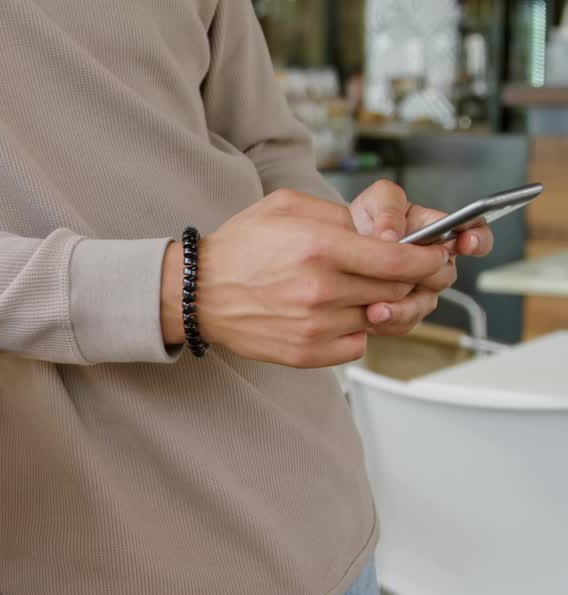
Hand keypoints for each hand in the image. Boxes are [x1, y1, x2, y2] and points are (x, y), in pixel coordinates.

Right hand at [161, 189, 450, 367]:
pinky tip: (333, 314)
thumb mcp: (286, 207)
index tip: (435, 257)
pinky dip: (354, 330)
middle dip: (408, 282)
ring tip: (353, 291)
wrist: (196, 293)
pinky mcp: (307, 352)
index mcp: (319, 246)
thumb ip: (338, 213)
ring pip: (377, 318)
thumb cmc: (240, 248)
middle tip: (402, 274)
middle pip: (396, 292)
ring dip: (376, 305)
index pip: (399, 260)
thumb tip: (382, 229)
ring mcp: (314, 325)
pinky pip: (356, 344)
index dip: (428, 260)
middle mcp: (320, 288)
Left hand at [349, 180, 493, 334]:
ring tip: (377, 310)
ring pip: (424, 305)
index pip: (474, 234)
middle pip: (445, 276)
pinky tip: (369, 315)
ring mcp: (419, 289)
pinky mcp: (401, 310)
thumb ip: (388, 209)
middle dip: (426, 277)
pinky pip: (403, 322)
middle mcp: (433, 263)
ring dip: (403, 309)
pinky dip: (387, 321)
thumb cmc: (366, 218)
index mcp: (438, 232)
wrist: (338, 247)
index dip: (478, 239)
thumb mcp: (377, 200)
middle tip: (406, 277)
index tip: (466, 242)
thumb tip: (391, 236)